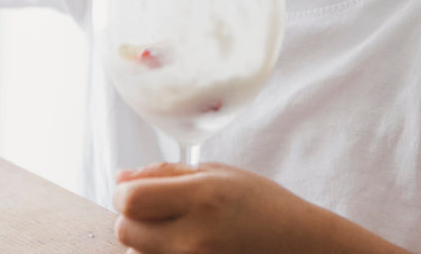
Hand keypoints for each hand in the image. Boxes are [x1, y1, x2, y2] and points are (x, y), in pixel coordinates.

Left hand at [112, 162, 409, 253]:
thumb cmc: (262, 204)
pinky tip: (184, 245)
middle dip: (133, 219)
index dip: (125, 194)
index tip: (138, 192)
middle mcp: (194, 238)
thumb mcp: (219, 173)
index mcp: (201, 198)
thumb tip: (119, 179)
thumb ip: (166, 175)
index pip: (130, 201)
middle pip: (125, 232)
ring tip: (179, 230)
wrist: (301, 246)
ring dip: (146, 242)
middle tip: (160, 212)